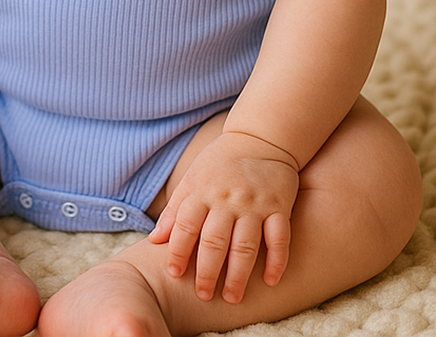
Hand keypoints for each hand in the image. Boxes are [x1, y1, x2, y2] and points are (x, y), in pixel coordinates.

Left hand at [148, 130, 299, 303]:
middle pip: (214, 242)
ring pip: (245, 245)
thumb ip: (175, 210)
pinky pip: (280, 238)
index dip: (178, 251)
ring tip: (232, 298)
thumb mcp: (193, 179)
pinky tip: (269, 281)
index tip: (175, 273)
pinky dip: (276, 261)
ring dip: (238, 275)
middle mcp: (227, 198)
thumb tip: (155, 240)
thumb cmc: (220, 164)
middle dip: (207, 272)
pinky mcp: (279, 206)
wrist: (261, 138)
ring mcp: (254, 204)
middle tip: (204, 295)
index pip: (185, 226)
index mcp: (202, 191)